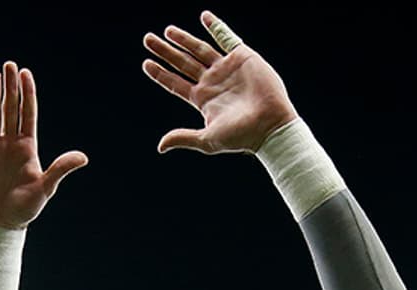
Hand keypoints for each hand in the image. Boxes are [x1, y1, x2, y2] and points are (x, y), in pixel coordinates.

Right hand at [0, 61, 87, 228]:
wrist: (2, 225)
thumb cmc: (26, 208)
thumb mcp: (46, 187)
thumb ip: (60, 169)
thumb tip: (83, 157)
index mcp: (27, 147)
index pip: (27, 114)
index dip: (26, 93)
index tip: (25, 73)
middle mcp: (8, 143)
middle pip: (8, 109)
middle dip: (9, 87)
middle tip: (8, 65)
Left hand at [142, 10, 297, 153]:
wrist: (270, 125)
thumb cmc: (241, 136)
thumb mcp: (207, 139)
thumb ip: (183, 137)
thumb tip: (160, 146)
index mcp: (202, 99)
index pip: (175, 83)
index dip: (160, 73)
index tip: (146, 62)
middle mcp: (212, 81)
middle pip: (182, 63)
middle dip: (165, 51)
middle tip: (147, 39)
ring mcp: (226, 68)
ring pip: (200, 49)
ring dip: (184, 39)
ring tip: (167, 31)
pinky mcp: (243, 58)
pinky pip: (227, 38)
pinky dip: (216, 27)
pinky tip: (204, 16)